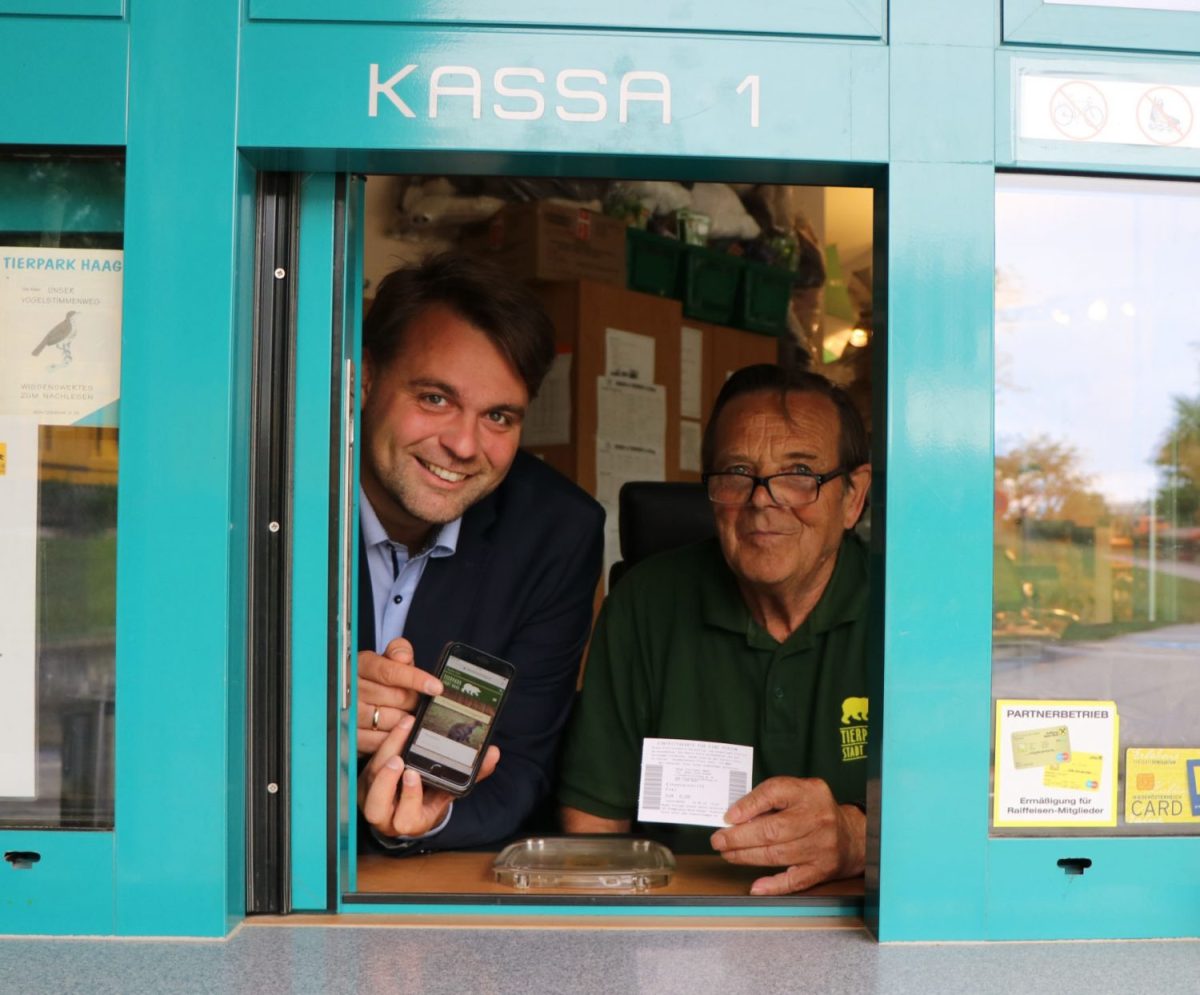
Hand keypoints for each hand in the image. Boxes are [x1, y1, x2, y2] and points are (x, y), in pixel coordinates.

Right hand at [357, 637, 442, 755]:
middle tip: (414, 701)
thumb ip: (398, 651)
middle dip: (412, 700)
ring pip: (389, 720)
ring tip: (406, 713)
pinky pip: (379, 740)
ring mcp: (349, 714)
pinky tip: (398, 728)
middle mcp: (351, 689)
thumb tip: (403, 656)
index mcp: (361, 665)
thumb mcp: (387, 659)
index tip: (436, 687)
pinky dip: (394, 736)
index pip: (390, 672)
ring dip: (405, 718)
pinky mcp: (351, 736)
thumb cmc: (377, 677)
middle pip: (395, 697)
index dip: (415, 679)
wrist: (354, 696)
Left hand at [358, 714, 500, 838]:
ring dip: (382, 758)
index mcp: (410, 822)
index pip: (405, 818)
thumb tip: (494, 754)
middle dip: (386, 783)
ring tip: (399, 736)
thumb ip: (474, 775)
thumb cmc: (429, 799)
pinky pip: (367, 765)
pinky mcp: (365, 779)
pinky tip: (399, 728)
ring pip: (369, 782)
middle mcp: (386, 815)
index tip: (414, 775)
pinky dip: (382, 746)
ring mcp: (371, 797)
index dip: (408, 798)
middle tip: (399, 759)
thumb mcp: (451, 792)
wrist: (408, 802)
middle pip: (376, 806)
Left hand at [709, 776, 865, 895]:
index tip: (728, 817)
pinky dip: (773, 885)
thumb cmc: (815, 810)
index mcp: (809, 792)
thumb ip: (770, 798)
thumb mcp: (797, 792)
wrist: (852, 835)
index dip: (749, 805)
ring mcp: (821, 846)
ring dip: (747, 856)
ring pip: (777, 855)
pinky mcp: (822, 869)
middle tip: (719, 840)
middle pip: (773, 829)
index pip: (775, 792)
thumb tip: (735, 816)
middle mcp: (817, 818)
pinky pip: (794, 880)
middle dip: (740, 837)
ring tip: (728, 854)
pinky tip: (755, 886)